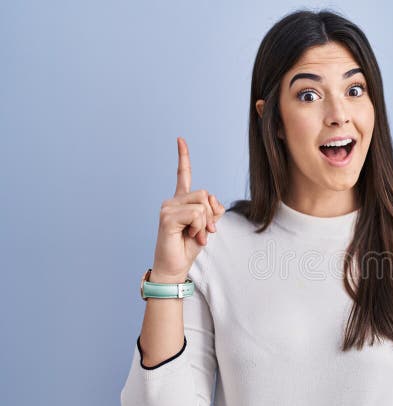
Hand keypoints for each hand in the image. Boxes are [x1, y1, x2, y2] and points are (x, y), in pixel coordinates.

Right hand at [151, 137, 224, 280]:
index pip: (182, 175)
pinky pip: (196, 214)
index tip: (180, 139)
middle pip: (205, 194)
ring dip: (205, 223)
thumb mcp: (207, 226)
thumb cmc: (189, 247)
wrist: (175, 266)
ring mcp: (168, 207)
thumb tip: (212, 200)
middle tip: (205, 232)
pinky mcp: (167, 216)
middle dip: (211, 215)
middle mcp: (172, 201)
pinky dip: (199, 227)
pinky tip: (189, 235)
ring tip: (195, 235)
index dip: (183, 157)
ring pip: (202, 204)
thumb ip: (212, 210)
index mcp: (181, 201)